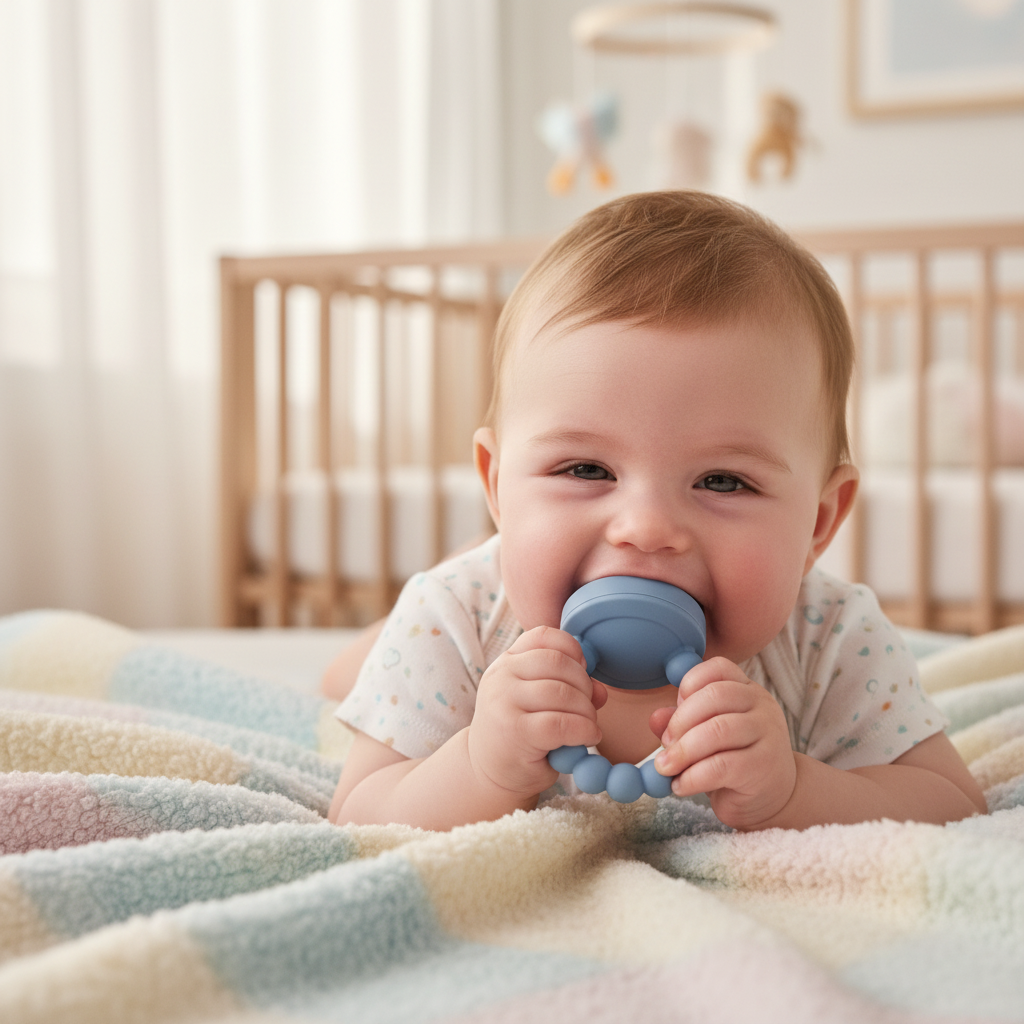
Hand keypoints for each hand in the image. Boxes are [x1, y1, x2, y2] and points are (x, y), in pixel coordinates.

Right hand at [468, 627, 607, 799]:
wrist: (488, 773)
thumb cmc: (519, 735)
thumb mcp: (539, 703)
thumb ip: (568, 688)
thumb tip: (601, 690)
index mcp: (507, 662)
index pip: (544, 636)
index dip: (572, 649)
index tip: (582, 671)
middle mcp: (502, 676)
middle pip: (558, 662)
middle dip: (584, 684)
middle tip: (588, 707)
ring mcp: (504, 702)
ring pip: (562, 693)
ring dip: (586, 711)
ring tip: (587, 725)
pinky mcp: (515, 732)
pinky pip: (562, 723)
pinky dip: (584, 730)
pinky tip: (587, 738)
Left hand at [652, 657, 796, 829]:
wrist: (776, 796)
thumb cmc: (735, 759)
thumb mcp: (706, 736)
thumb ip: (681, 723)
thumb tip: (655, 718)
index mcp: (747, 689)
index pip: (718, 668)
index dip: (690, 683)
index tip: (676, 707)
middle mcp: (761, 705)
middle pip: (715, 696)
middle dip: (681, 720)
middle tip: (665, 743)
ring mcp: (767, 734)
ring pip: (717, 731)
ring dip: (683, 751)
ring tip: (666, 767)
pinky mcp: (763, 767)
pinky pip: (720, 767)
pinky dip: (692, 777)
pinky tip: (680, 786)